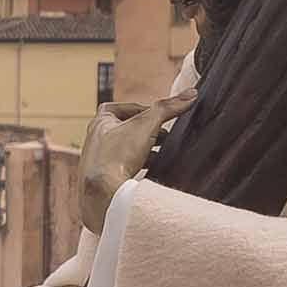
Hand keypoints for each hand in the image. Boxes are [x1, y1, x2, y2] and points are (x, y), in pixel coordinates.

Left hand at [80, 91, 191, 230]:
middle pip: (122, 130)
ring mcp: (97, 163)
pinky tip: (153, 172)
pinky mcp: (104, 181)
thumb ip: (167, 108)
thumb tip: (190, 94)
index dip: (136, 109)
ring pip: (123, 151)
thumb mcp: (146, 125)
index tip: (154, 114)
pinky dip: (139, 169)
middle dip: (144, 132)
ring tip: (162, 153)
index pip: (116, 108)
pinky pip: (123, 170)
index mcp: (99, 124)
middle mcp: (95, 142)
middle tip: (163, 135)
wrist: (104, 193)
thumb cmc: (117, 155)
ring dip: (142, 151)